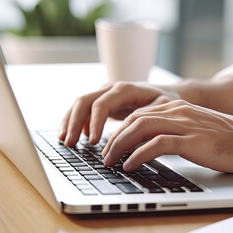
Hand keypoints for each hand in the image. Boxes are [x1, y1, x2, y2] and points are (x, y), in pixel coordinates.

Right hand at [59, 82, 180, 146]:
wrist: (168, 93)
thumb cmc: (167, 101)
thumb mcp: (163, 109)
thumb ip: (147, 120)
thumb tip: (132, 140)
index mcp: (125, 89)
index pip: (102, 104)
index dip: (94, 123)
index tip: (92, 141)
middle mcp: (111, 89)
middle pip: (84, 101)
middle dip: (74, 122)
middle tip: (70, 144)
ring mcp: (105, 94)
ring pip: (80, 104)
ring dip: (69, 122)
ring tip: (64, 141)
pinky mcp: (103, 102)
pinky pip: (83, 109)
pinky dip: (74, 121)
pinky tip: (73, 137)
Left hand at [102, 100, 232, 172]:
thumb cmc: (228, 140)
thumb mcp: (196, 130)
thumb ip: (176, 132)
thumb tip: (154, 146)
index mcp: (178, 108)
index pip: (139, 114)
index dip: (121, 129)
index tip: (111, 144)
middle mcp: (178, 111)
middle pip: (135, 119)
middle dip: (115, 138)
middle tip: (104, 155)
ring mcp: (185, 124)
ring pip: (141, 128)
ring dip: (120, 145)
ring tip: (110, 161)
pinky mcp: (191, 140)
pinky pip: (157, 144)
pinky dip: (139, 154)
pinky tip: (129, 165)